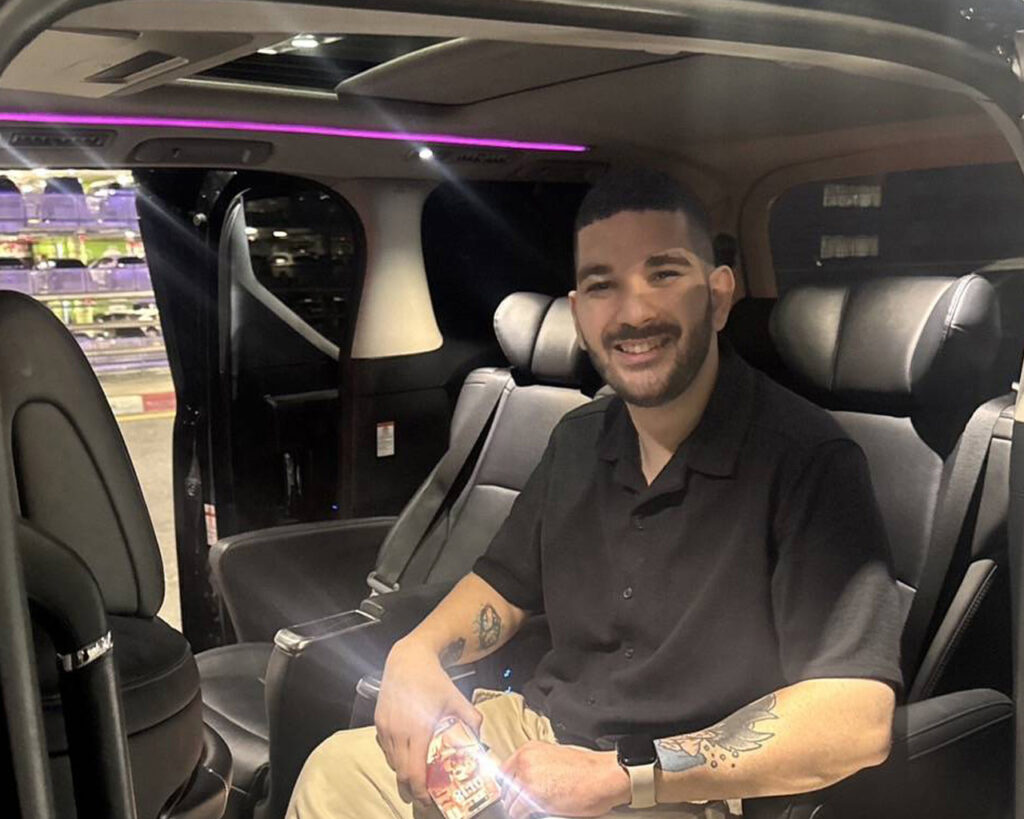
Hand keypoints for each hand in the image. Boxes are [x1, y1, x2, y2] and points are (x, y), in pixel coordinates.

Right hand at [374, 638, 482, 807]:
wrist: (408, 659)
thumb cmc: (433, 679)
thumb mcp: (456, 697)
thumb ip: (470, 718)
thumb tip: (480, 738)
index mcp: (418, 729)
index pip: (414, 772)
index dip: (421, 791)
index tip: (428, 800)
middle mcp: (398, 731)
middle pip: (401, 773)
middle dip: (411, 789)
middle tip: (424, 796)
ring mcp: (385, 727)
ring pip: (391, 762)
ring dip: (402, 773)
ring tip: (416, 778)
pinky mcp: (378, 722)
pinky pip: (385, 748)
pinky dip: (395, 757)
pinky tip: (407, 755)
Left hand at [500, 742, 630, 817]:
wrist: (603, 776)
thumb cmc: (587, 769)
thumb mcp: (556, 758)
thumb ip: (536, 766)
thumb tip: (525, 779)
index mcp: (529, 749)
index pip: (504, 771)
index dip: (509, 786)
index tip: (512, 794)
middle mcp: (525, 761)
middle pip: (505, 788)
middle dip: (514, 798)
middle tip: (525, 804)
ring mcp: (527, 778)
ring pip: (510, 802)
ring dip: (519, 808)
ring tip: (533, 809)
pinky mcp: (532, 797)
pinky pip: (517, 813)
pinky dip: (524, 816)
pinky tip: (537, 813)